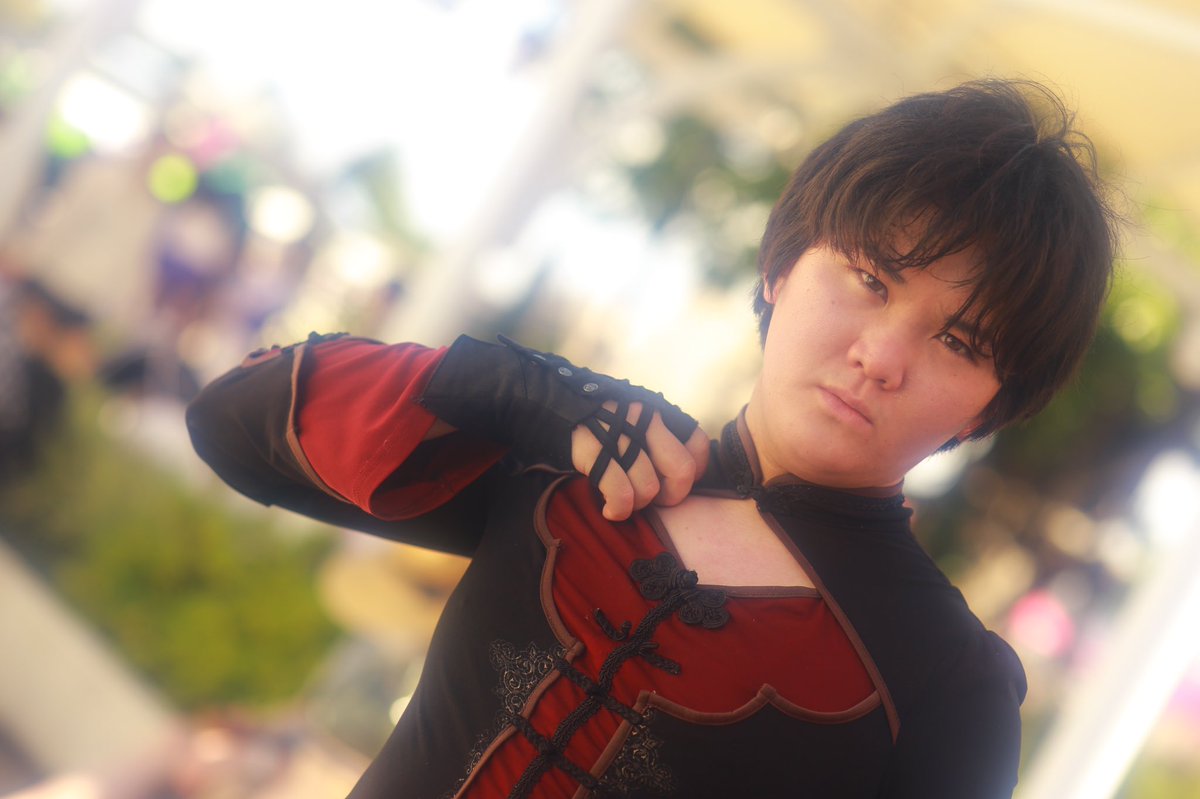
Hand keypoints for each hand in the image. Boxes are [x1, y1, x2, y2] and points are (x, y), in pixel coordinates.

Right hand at [571, 400, 709, 521]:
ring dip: (636, 505)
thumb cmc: (600, 422)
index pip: (697, 445)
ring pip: (649, 487)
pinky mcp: (594, 449)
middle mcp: (645, 418)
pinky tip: (610, 511)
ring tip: (622, 501)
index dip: (692, 473)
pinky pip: (621, 493)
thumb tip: (684, 474)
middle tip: (652, 500)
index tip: (671, 482)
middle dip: (670, 496)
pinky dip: (618, 510)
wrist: (550, 404)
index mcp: (659, 411)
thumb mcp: (636, 418)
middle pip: (682, 470)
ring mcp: (620, 433)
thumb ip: (660, 437)